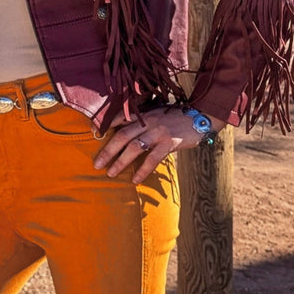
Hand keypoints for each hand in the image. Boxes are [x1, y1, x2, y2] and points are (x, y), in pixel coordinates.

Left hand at [93, 106, 225, 183]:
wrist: (200, 117)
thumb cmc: (175, 118)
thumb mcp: (156, 115)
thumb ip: (142, 122)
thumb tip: (126, 134)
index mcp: (143, 113)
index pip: (120, 117)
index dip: (106, 124)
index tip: (93, 133)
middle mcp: (148, 121)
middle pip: (123, 135)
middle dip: (108, 150)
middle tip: (96, 163)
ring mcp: (159, 131)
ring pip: (135, 147)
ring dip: (121, 161)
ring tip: (111, 173)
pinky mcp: (170, 142)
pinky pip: (153, 158)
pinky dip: (143, 169)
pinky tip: (136, 179)